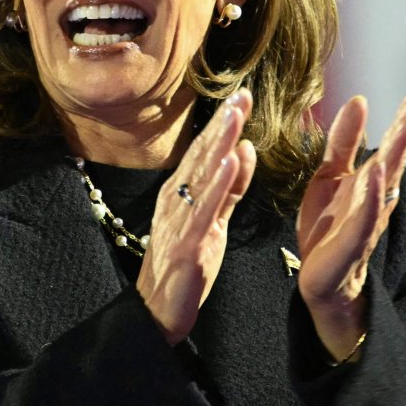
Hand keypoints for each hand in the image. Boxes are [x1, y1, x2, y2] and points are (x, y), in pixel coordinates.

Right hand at [137, 90, 257, 343]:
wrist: (159, 310)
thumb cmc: (185, 265)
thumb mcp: (214, 220)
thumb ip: (231, 188)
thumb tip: (246, 148)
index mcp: (181, 192)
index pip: (205, 152)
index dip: (222, 124)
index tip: (242, 96)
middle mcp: (176, 199)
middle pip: (202, 156)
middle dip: (222, 124)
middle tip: (241, 94)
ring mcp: (179, 219)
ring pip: (202, 175)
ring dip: (220, 143)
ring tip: (236, 116)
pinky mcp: (187, 243)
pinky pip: (205, 208)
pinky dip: (220, 183)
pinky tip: (233, 161)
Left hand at [295, 87, 405, 359]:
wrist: (321, 282)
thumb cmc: (328, 228)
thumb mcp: (329, 177)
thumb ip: (343, 142)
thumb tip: (360, 100)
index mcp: (370, 180)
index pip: (391, 143)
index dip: (404, 117)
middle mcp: (375, 198)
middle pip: (396, 157)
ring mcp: (367, 219)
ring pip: (387, 182)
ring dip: (398, 153)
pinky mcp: (352, 241)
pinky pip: (366, 215)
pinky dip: (374, 194)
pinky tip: (378, 172)